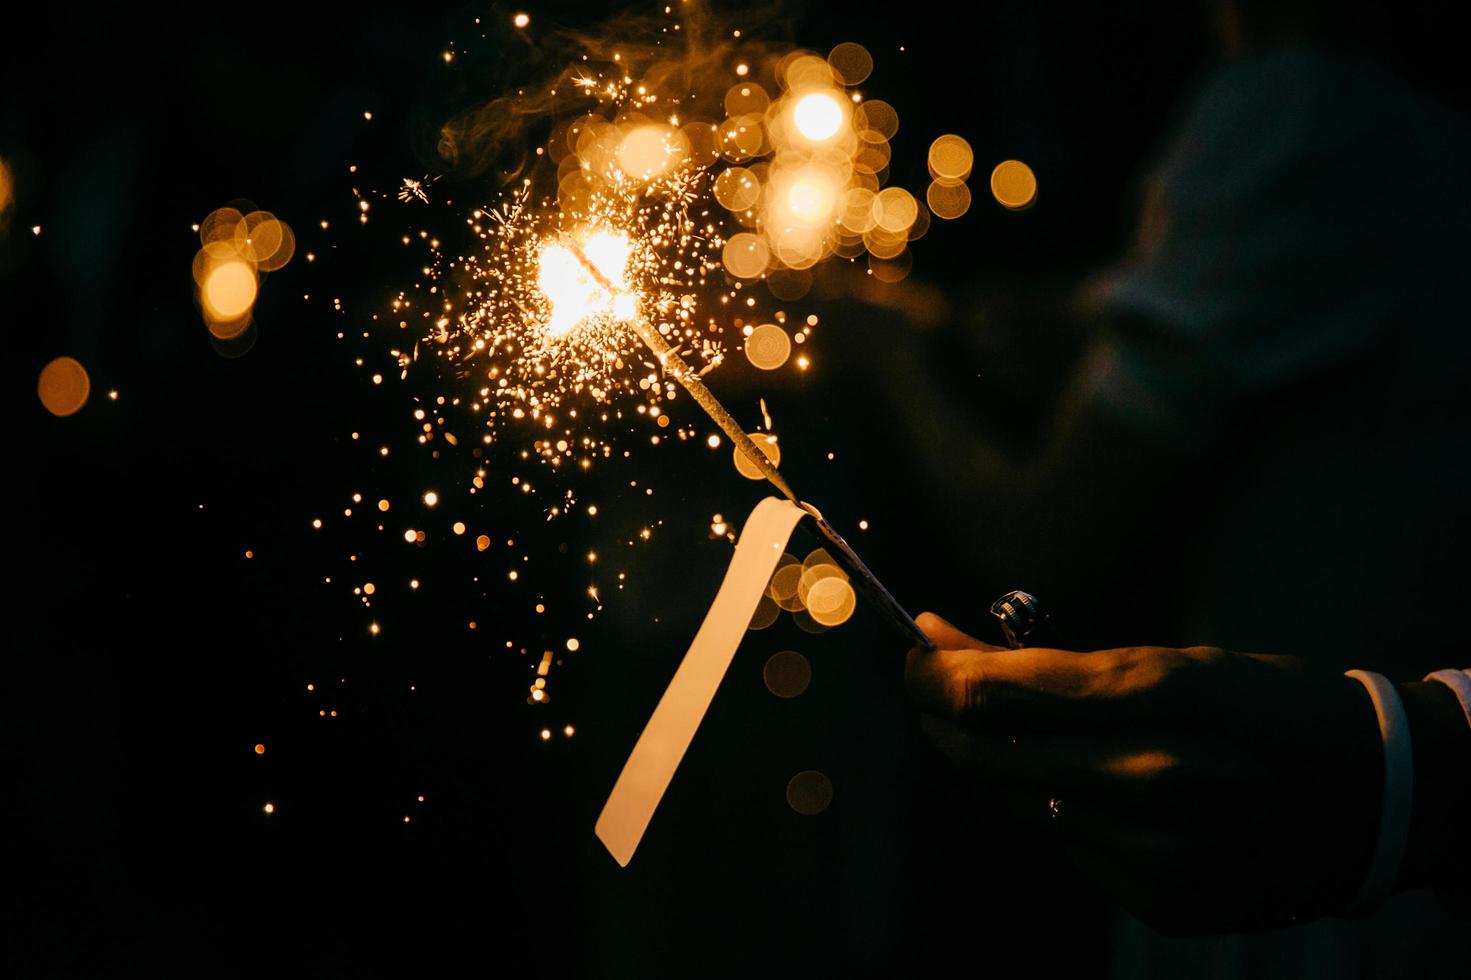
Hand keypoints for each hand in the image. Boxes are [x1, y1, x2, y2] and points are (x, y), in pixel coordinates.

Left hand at [904, 613, 1382, 933]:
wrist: (1375, 793)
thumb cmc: (1262, 704)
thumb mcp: (1162, 659)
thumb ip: (1043, 660)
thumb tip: (939, 637)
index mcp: (1150, 695)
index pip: (986, 696)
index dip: (929, 676)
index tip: (916, 658)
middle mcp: (1145, 778)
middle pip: (982, 758)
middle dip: (944, 721)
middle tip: (938, 694)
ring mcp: (1153, 849)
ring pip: (1024, 807)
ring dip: (1014, 770)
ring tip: (1055, 739)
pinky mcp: (1161, 900)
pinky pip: (1074, 850)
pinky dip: (1073, 817)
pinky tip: (1118, 797)